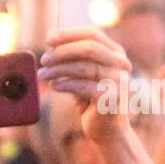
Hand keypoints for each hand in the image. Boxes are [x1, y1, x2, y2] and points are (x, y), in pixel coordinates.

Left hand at [38, 27, 132, 143]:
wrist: (107, 129)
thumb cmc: (91, 99)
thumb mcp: (81, 73)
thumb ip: (72, 55)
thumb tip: (51, 36)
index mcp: (116, 54)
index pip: (93, 34)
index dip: (68, 34)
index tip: (48, 39)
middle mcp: (122, 65)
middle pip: (90, 48)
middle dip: (62, 52)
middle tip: (43, 59)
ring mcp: (120, 81)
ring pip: (85, 67)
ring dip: (59, 69)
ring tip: (42, 74)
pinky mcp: (113, 98)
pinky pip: (85, 86)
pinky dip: (66, 84)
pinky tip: (54, 86)